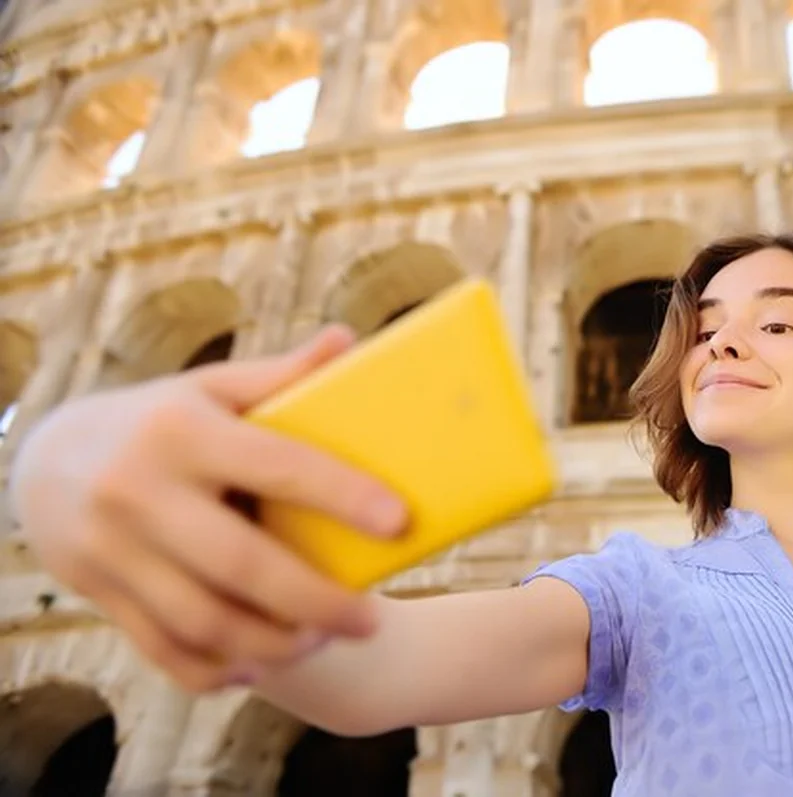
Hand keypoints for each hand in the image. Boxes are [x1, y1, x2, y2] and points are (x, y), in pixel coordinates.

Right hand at [10, 326, 408, 692]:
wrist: (47, 460)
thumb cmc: (158, 420)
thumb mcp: (210, 388)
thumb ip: (279, 375)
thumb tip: (350, 342)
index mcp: (182, 430)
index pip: (276, 465)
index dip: (341, 495)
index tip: (398, 522)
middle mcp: (140, 491)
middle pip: (241, 564)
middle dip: (316, 601)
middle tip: (371, 621)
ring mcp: (111, 549)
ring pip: (204, 621)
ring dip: (274, 643)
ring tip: (323, 641)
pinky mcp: (97, 593)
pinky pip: (163, 649)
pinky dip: (217, 670)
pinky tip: (261, 665)